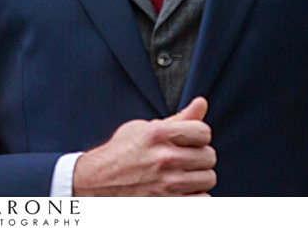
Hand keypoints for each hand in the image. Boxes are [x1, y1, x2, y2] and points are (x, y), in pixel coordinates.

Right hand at [72, 97, 215, 196]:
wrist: (98, 182)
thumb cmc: (121, 153)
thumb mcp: (144, 128)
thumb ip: (178, 118)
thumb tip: (202, 103)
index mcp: (157, 134)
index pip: (203, 131)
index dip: (199, 135)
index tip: (191, 140)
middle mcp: (164, 158)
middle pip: (209, 156)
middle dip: (200, 156)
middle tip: (185, 159)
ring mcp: (167, 184)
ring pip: (208, 178)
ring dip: (199, 177)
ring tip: (183, 174)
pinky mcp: (168, 205)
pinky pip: (203, 200)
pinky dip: (197, 196)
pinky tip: (184, 191)